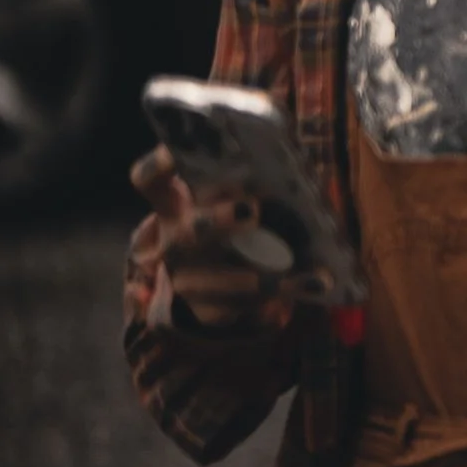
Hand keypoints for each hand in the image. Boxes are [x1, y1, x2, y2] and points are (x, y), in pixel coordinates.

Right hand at [130, 148, 320, 336]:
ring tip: (297, 264)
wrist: (216, 290)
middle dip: (220, 221)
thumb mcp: (228, 203)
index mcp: (175, 207)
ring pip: (220, 280)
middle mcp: (175, 243)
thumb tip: (286, 157)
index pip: (151, 182)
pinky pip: (246, 306)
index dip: (156, 168)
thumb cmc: (231, 230)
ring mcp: (188, 280)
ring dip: (260, 273)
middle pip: (188, 233)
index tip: (173, 155)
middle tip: (252, 209)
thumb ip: (245, 183)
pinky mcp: (208, 311)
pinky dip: (284, 291)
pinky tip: (315, 281)